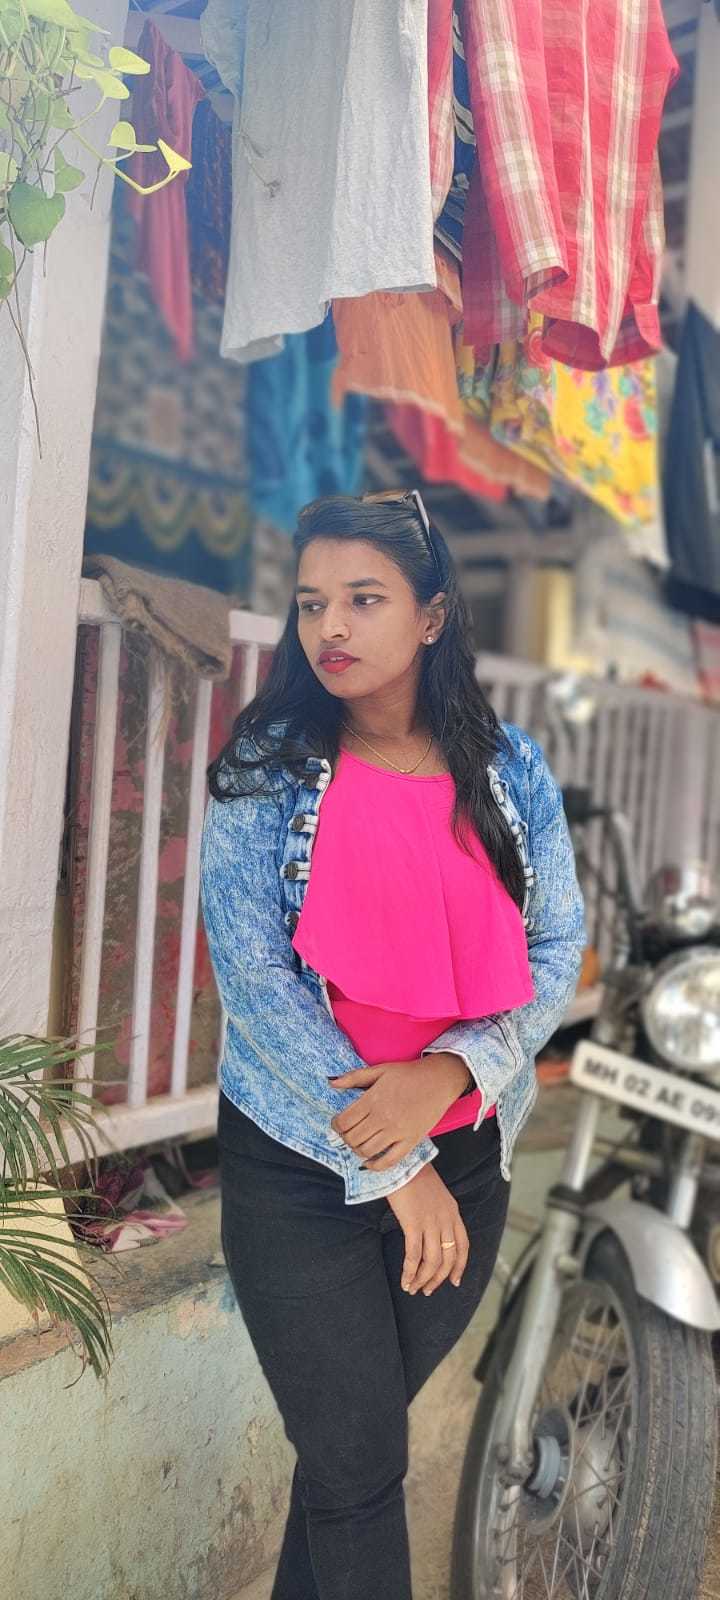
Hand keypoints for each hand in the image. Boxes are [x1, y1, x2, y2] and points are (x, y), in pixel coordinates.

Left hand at [328, 1053, 472, 1170]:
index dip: (336, 1125)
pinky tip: (368, 1162)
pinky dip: (374, 1166)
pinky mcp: (410, 1141)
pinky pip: (389, 1161)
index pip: (344, 1121)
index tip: (337, 1123)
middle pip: (352, 1138)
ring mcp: (397, 1132)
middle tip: (348, 1132)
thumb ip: (353, 1077)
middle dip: (345, 1137)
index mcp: (373, 1100)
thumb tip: (331, 1082)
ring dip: (357, 1150)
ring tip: (358, 1142)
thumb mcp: (379, 1070)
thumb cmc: (408, 1074)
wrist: (439, 1080)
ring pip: (366, 1151)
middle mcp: (383, 1118)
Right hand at [387, 1164, 469, 1294]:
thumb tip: (430, 1231)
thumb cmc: (413, 1175)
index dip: (459, 1266)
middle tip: (427, 1290)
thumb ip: (437, 1212)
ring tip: (413, 1288)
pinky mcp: (414, 1224)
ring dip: (423, 1279)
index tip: (453, 1281)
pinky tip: (405, 1280)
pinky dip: (410, 1272)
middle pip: (448, 1258)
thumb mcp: (435, 1194)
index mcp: (453, 1212)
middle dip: (438, 1278)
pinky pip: (414, 1256)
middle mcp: (446, 1219)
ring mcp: (431, 1222)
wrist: (402, 1161)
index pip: (463, 1246)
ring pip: (432, 1261)